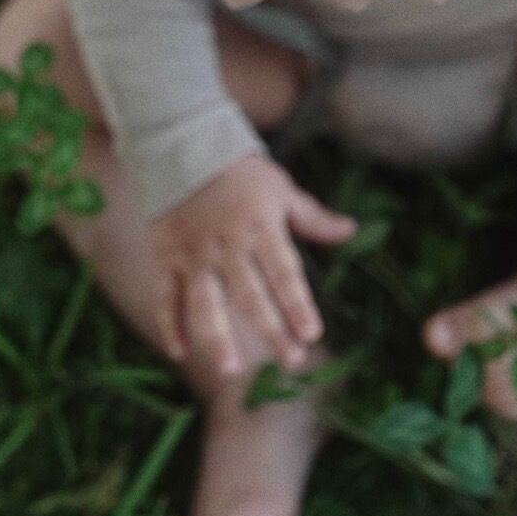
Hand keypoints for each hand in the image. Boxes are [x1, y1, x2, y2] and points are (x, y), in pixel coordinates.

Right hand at [148, 155, 356, 377]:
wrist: (182, 145)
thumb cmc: (240, 171)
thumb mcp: (281, 189)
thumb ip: (312, 218)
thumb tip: (351, 230)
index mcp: (260, 228)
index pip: (284, 273)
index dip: (298, 304)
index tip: (312, 334)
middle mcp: (227, 246)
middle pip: (251, 296)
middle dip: (272, 331)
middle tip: (292, 361)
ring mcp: (193, 255)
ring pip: (205, 302)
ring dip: (217, 338)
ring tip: (231, 370)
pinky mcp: (165, 257)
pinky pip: (166, 295)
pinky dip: (170, 323)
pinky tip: (179, 351)